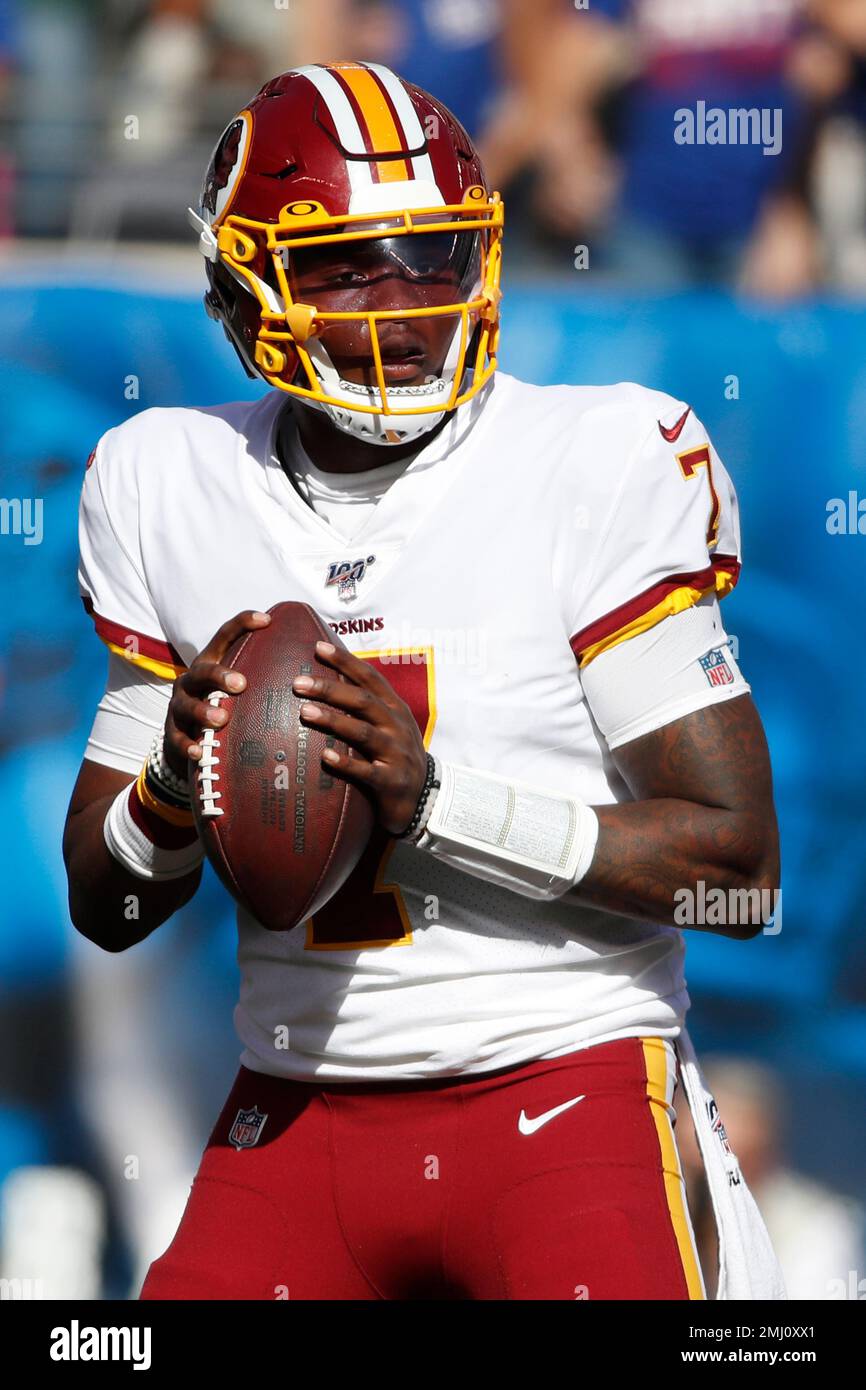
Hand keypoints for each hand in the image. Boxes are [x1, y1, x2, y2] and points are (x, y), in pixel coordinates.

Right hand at [164, 610, 271, 779]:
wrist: (186, 737)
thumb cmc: (223, 706)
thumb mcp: (237, 687)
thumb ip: (263, 674)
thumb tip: (311, 667)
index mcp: (211, 663)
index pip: (225, 636)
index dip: (243, 624)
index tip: (267, 620)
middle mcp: (192, 680)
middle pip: (202, 671)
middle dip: (220, 675)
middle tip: (241, 684)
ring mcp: (179, 706)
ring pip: (186, 705)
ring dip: (202, 711)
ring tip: (221, 719)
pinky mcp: (172, 732)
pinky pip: (176, 738)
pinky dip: (186, 745)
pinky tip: (198, 752)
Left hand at [292, 641, 427, 835]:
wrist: (426, 797)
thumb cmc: (397, 755)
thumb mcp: (391, 725)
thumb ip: (367, 705)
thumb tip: (329, 681)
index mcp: (395, 709)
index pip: (370, 678)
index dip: (346, 661)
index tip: (318, 647)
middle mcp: (397, 727)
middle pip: (363, 701)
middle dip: (330, 689)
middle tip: (299, 683)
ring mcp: (396, 754)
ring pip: (363, 732)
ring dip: (334, 720)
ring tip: (305, 712)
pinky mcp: (391, 781)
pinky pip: (366, 771)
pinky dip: (346, 763)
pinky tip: (325, 757)